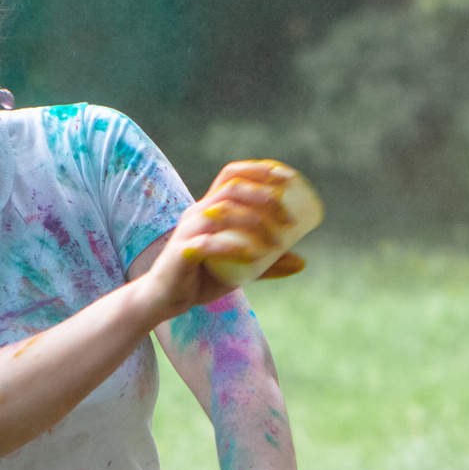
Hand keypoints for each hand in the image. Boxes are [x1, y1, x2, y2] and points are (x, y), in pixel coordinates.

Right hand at [136, 162, 306, 316]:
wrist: (166, 299)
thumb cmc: (203, 278)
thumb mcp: (240, 269)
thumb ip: (267, 264)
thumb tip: (302, 262)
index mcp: (210, 206)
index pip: (232, 174)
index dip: (260, 170)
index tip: (289, 178)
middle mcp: (198, 211)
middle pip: (233, 189)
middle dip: (266, 198)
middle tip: (291, 220)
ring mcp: (188, 230)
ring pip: (223, 212)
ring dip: (256, 223)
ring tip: (278, 243)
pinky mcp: (182, 253)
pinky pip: (209, 243)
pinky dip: (234, 247)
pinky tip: (255, 255)